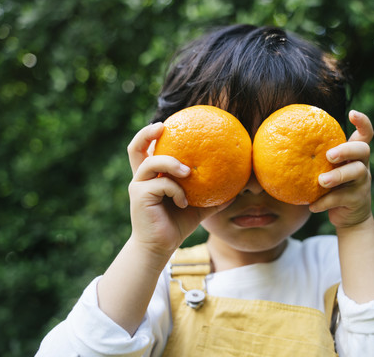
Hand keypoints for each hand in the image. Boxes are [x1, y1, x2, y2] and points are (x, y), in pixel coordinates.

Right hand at [127, 123, 229, 259]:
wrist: (160, 248)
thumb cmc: (177, 225)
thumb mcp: (198, 207)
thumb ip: (213, 195)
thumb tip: (238, 188)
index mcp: (152, 177)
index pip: (146, 150)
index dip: (152, 135)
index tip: (167, 125)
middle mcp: (142, 178)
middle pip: (135, 148)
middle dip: (146, 134)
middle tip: (163, 126)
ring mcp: (139, 187)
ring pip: (152, 163)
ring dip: (171, 164)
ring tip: (188, 172)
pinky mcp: (140, 197)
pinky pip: (162, 185)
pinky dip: (177, 191)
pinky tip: (185, 203)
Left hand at [309, 110, 373, 227]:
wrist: (349, 216)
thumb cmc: (332, 187)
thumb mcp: (326, 170)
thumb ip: (313, 158)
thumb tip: (275, 145)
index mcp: (354, 155)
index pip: (365, 134)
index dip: (363, 122)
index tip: (352, 113)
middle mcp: (363, 165)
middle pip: (363, 149)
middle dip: (347, 149)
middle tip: (329, 155)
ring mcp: (363, 183)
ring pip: (357, 172)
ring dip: (338, 175)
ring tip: (321, 181)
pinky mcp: (358, 200)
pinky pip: (342, 198)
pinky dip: (325, 202)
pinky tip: (312, 206)